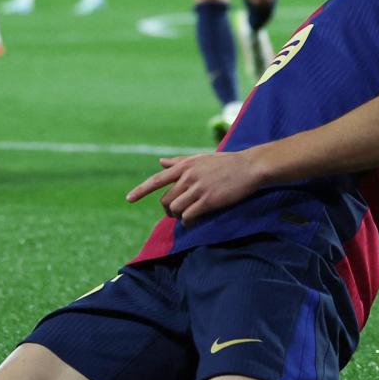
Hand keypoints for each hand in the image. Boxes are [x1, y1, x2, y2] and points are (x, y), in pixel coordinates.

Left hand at [126, 151, 263, 220]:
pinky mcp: (208, 200)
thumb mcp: (200, 158)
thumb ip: (179, 162)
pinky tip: (192, 220)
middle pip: (166, 200)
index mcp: (185, 166)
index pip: (157, 179)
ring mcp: (198, 189)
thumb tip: (160, 162)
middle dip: (167, 210)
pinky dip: (187, 221)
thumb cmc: (226, 162)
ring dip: (178, 216)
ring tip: (186, 216)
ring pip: (175, 209)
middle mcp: (188, 177)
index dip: (141, 190)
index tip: (129, 199)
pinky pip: (188, 216)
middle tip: (176, 213)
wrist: (249, 167)